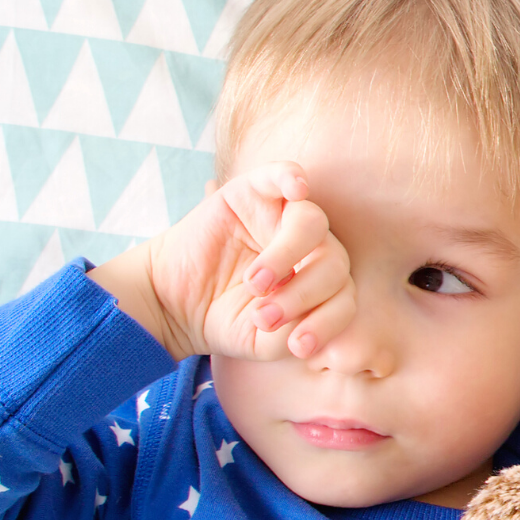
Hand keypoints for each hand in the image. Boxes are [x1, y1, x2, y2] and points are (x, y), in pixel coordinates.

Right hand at [89, 161, 354, 361]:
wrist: (175, 301)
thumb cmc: (226, 319)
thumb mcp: (261, 340)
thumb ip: (292, 334)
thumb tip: (305, 324)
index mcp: (321, 284)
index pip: (344, 298)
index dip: (326, 323)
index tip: (296, 346)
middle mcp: (311, 249)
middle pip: (335, 261)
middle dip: (302, 296)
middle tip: (262, 316)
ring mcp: (283, 216)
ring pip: (312, 222)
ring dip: (287, 256)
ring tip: (255, 283)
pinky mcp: (254, 191)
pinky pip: (282, 173)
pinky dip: (291, 176)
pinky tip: (296, 188)